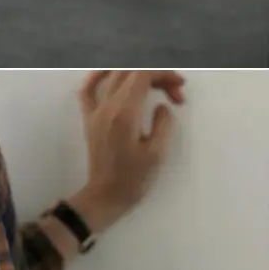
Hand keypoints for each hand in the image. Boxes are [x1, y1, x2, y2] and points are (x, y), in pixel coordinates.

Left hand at [78, 68, 184, 232]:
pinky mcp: (89, 118)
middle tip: (175, 96)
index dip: (164, 75)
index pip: (143, 76)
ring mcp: (95, 111)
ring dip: (137, 75)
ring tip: (155, 87)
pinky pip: (88, 89)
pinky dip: (99, 76)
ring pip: (114, 76)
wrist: (105, 196)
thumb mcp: (157, 154)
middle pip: (131, 73)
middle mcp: (107, 106)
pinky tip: (111, 74)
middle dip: (157, 76)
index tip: (180, 88)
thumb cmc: (134, 179)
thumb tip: (162, 106)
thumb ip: (163, 123)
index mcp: (125, 114)